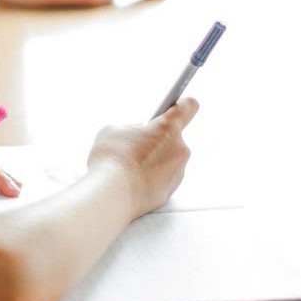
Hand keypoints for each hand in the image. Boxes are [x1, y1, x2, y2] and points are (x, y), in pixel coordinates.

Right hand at [88, 98, 197, 217]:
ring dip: (154, 161)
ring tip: (130, 167)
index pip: (188, 107)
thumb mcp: (114, 130)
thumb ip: (131, 128)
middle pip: (172, 138)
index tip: (178, 105)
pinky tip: (132, 180)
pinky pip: (162, 179)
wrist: (112, 195)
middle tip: (135, 146)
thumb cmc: (112, 159)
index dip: (182, 105)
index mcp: (168, 128)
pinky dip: (151, 178)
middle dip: (156, 140)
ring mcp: (177, 173)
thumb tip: (137, 135)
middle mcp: (179, 149)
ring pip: (167, 160)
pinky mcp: (170, 192)